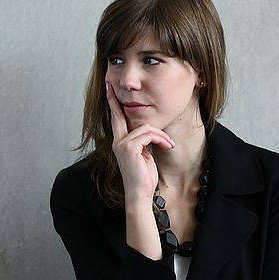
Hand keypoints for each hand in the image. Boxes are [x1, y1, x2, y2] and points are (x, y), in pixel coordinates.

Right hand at [105, 82, 174, 200]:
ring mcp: (122, 144)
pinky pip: (149, 134)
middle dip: (115, 100)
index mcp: (120, 143)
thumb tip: (149, 131)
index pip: (117, 120)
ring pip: (145, 127)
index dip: (114, 104)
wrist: (140, 194)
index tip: (109, 90)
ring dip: (162, 135)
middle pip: (118, 115)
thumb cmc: (144, 178)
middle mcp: (118, 142)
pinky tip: (168, 147)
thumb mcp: (144, 155)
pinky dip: (162, 139)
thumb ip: (143, 141)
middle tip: (110, 85)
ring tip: (169, 144)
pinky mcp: (129, 148)